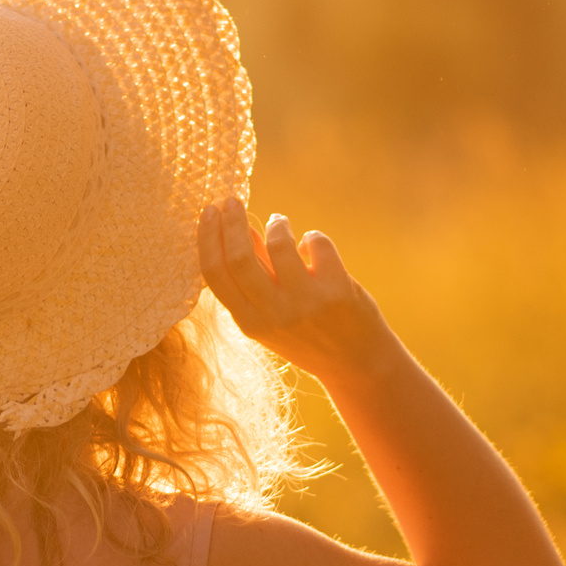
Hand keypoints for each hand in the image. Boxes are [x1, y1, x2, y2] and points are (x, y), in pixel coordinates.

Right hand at [198, 200, 398, 385]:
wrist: (357, 365)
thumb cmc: (310, 335)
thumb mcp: (271, 316)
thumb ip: (254, 276)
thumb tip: (235, 229)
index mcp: (250, 323)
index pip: (215, 274)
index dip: (208, 238)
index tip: (209, 211)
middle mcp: (274, 314)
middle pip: (239, 257)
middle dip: (231, 221)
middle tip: (232, 200)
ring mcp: (305, 303)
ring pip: (278, 243)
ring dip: (278, 224)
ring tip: (281, 222)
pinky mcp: (336, 291)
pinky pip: (316, 243)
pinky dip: (312, 237)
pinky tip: (313, 246)